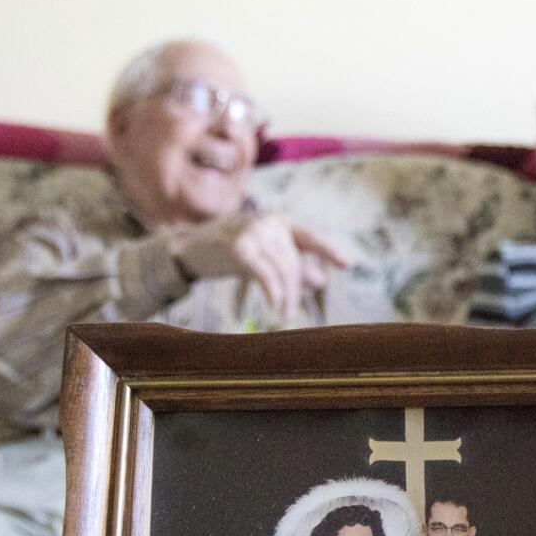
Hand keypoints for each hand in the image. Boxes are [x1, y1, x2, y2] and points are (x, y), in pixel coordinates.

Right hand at [171, 213, 349, 322]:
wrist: (189, 248)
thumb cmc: (228, 252)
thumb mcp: (263, 257)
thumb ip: (290, 265)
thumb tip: (321, 280)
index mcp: (278, 222)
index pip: (309, 237)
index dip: (329, 250)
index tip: (346, 265)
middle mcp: (269, 222)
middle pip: (294, 261)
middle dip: (296, 289)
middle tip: (292, 313)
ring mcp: (253, 231)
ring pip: (282, 269)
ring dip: (285, 296)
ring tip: (284, 313)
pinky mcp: (238, 247)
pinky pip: (265, 274)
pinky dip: (272, 292)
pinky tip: (273, 305)